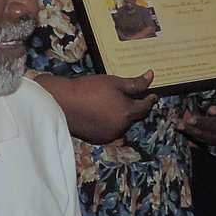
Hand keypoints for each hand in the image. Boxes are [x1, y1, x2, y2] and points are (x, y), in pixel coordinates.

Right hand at [42, 70, 158, 144]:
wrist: (63, 103)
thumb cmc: (89, 89)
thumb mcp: (114, 82)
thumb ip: (135, 83)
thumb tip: (151, 76)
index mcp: (128, 113)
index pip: (145, 107)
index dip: (149, 99)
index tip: (152, 94)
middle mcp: (121, 127)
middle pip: (133, 117)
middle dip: (134, 107)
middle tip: (131, 96)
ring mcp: (109, 135)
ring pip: (121, 124)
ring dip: (121, 116)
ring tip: (113, 103)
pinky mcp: (97, 139)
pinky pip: (109, 130)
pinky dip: (110, 122)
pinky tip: (102, 112)